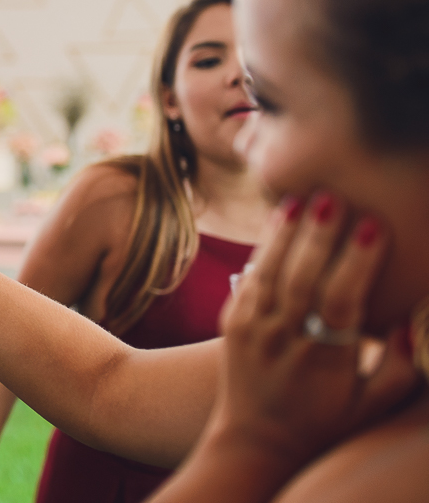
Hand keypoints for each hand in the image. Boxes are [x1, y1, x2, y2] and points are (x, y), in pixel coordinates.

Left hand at [206, 192, 418, 476]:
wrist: (254, 442)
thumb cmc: (325, 423)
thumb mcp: (372, 407)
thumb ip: (399, 369)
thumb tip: (409, 323)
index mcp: (323, 359)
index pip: (340, 300)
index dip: (357, 262)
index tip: (374, 226)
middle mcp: (283, 339)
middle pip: (300, 277)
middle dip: (318, 235)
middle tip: (334, 197)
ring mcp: (251, 329)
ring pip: (268, 271)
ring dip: (284, 233)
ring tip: (301, 198)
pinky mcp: (230, 322)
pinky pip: (248, 278)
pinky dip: (263, 250)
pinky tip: (278, 223)